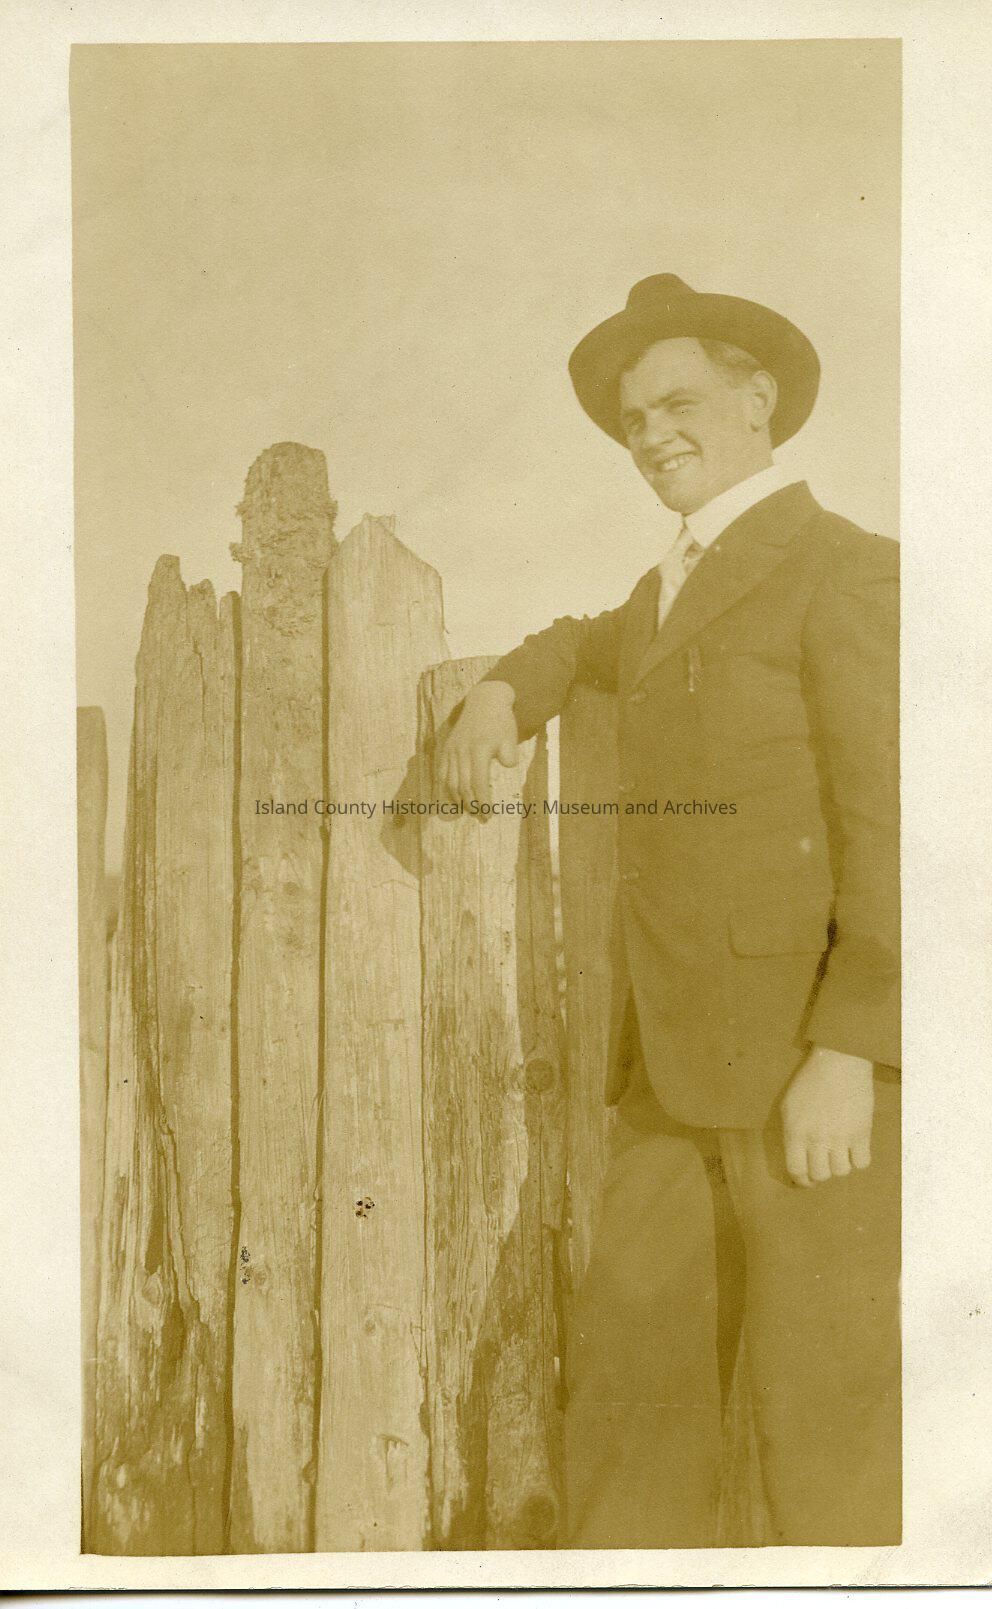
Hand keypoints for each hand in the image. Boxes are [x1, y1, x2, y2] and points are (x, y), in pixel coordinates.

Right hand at [440, 680, 518, 805]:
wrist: (484, 702)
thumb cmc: (501, 723)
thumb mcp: (510, 737)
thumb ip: (509, 754)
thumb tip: (506, 766)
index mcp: (479, 749)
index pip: (478, 782)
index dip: (482, 800)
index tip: (488, 814)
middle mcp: (462, 750)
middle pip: (463, 785)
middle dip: (471, 805)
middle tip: (481, 818)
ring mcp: (452, 750)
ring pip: (450, 781)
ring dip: (458, 799)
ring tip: (468, 811)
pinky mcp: (446, 749)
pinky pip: (442, 773)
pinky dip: (446, 788)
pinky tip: (454, 799)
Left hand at [780, 1046, 873, 1186]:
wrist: (840, 1062)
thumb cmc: (811, 1081)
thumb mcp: (789, 1106)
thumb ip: (791, 1133)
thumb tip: (798, 1159)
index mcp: (795, 1131)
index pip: (796, 1170)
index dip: (801, 1181)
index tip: (806, 1181)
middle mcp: (817, 1138)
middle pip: (820, 1175)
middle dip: (820, 1174)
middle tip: (823, 1165)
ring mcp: (841, 1137)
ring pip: (841, 1172)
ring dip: (839, 1166)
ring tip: (839, 1153)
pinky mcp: (862, 1132)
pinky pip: (862, 1162)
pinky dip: (859, 1159)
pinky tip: (855, 1148)